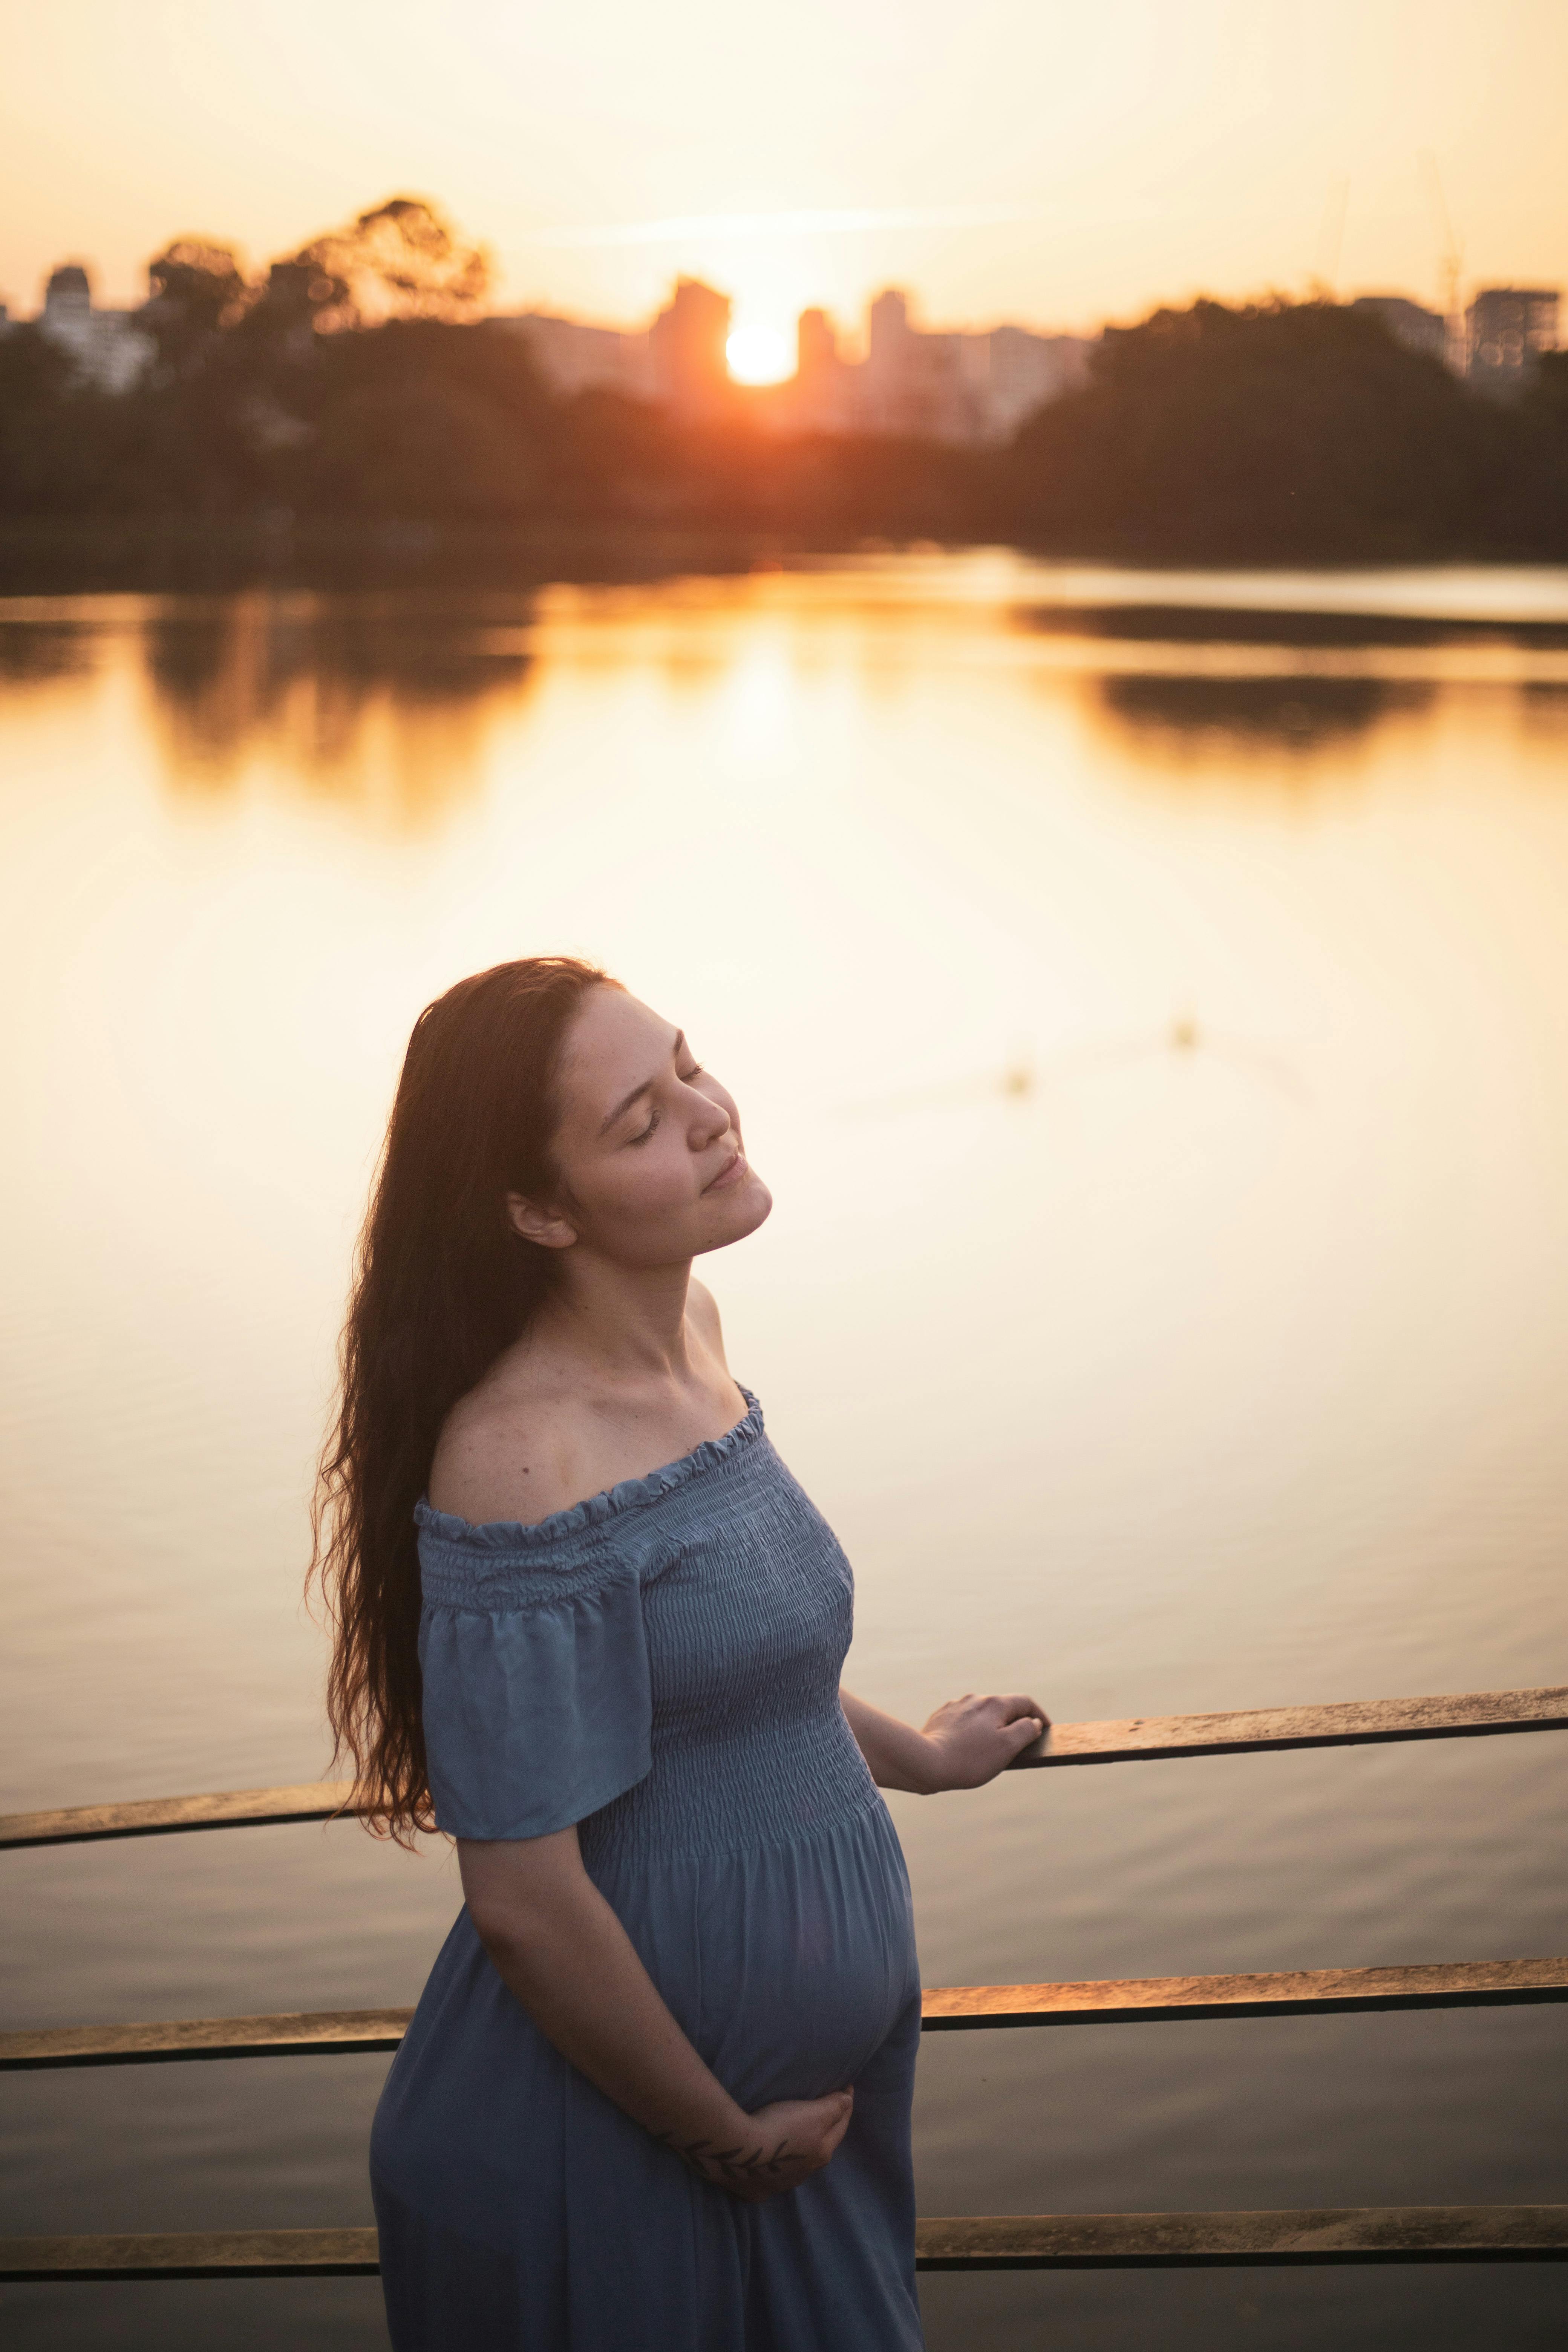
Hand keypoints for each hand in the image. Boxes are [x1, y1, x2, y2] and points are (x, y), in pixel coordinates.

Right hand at [660, 2089, 853, 2202]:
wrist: (739, 2153)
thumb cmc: (779, 2128)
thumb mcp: (812, 2113)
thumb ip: (832, 2107)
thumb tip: (848, 2102)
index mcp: (820, 2154)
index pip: (840, 2127)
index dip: (845, 2106)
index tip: (847, 2088)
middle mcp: (803, 2174)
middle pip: (820, 2149)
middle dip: (825, 2131)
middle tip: (824, 2111)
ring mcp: (779, 2185)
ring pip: (796, 2166)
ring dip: (800, 2152)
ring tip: (795, 2136)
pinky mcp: (756, 2191)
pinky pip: (770, 2179)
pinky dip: (774, 2169)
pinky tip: (768, 2164)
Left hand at [918, 1692, 1048, 1790]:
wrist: (926, 1762)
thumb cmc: (970, 1759)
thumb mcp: (1008, 1747)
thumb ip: (1026, 1730)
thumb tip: (1033, 1722)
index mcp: (995, 1703)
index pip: (1026, 1702)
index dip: (1039, 1715)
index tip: (1045, 1730)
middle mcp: (975, 1699)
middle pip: (1003, 1707)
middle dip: (1014, 1722)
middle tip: (1020, 1744)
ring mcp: (956, 1707)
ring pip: (983, 1714)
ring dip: (992, 1727)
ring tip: (992, 1749)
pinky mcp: (942, 1717)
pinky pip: (965, 1721)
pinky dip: (974, 1731)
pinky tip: (969, 1747)